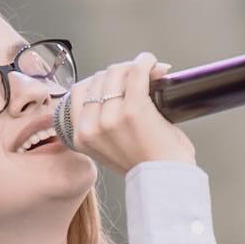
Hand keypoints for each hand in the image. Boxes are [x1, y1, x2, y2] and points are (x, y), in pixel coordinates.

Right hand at [65, 51, 195, 171]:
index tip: (115, 84)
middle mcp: (92, 127)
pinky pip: (136, 71)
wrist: (165, 181)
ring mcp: (111, 118)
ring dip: (131, 67)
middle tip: (136, 78)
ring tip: (146, 73)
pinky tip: (153, 64)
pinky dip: (146, 62)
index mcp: (81, 137)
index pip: (79, 92)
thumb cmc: (144, 166)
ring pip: (115, 71)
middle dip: (118, 73)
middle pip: (98, 78)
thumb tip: (111, 84)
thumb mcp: (107, 148)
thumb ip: (98, 123)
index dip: (98, 82)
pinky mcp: (133, 109)